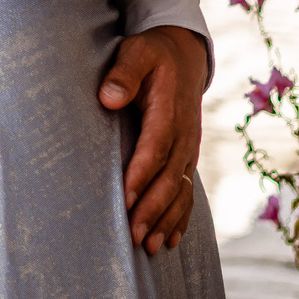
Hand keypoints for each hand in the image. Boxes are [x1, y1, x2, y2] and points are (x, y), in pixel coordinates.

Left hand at [99, 25, 207, 253]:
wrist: (184, 55)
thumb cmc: (153, 54)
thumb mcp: (137, 52)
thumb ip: (124, 72)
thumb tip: (109, 97)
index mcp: (170, 109)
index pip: (155, 147)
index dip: (142, 174)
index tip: (126, 198)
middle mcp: (184, 134)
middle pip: (170, 178)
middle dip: (152, 209)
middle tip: (133, 236)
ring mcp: (189, 148)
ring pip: (180, 190)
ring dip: (166, 220)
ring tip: (149, 247)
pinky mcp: (188, 156)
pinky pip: (188, 191)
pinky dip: (180, 217)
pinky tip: (169, 240)